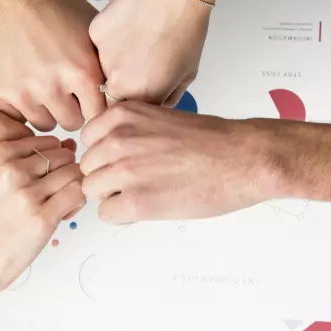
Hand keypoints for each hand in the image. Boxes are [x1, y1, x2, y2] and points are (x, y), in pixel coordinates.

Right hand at [0, 0, 105, 130]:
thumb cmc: (50, 5)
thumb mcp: (91, 31)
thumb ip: (104, 66)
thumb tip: (120, 91)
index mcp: (81, 71)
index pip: (98, 115)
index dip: (93, 105)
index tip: (87, 97)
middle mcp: (51, 85)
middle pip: (71, 123)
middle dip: (70, 109)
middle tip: (63, 89)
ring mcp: (20, 91)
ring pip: (42, 123)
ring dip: (45, 108)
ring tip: (41, 82)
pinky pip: (15, 116)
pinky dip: (18, 104)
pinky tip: (20, 79)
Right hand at [0, 135, 84, 330]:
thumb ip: (33, 160)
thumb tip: (70, 144)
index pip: (50, 141)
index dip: (56, 159)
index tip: (46, 178)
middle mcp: (12, 170)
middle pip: (65, 156)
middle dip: (67, 173)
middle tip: (56, 194)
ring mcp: (27, 193)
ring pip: (74, 173)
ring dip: (74, 188)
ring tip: (59, 205)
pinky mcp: (42, 217)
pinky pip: (78, 194)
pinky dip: (77, 202)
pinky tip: (63, 214)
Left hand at [80, 102, 274, 223]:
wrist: (242, 159)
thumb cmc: (212, 141)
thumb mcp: (159, 118)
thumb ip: (129, 130)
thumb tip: (109, 150)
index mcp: (122, 115)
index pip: (88, 140)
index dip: (105, 155)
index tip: (124, 161)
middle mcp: (117, 139)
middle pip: (87, 167)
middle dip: (107, 177)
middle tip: (137, 181)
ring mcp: (124, 170)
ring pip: (92, 191)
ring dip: (113, 196)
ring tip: (145, 193)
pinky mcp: (136, 201)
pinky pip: (106, 214)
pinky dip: (123, 215)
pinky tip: (148, 207)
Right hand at [90, 0, 256, 106]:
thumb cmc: (185, 29)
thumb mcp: (185, 75)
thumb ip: (165, 99)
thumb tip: (153, 108)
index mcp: (141, 96)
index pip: (124, 115)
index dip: (132, 105)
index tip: (139, 93)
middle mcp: (117, 82)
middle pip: (110, 95)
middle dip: (122, 86)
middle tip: (139, 64)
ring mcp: (101, 58)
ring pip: (101, 70)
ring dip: (114, 63)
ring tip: (137, 43)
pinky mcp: (94, 35)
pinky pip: (97, 47)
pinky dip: (109, 42)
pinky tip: (128, 28)